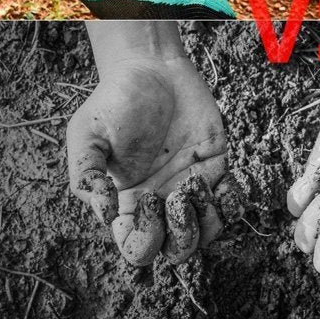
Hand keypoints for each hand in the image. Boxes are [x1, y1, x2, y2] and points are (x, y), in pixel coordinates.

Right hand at [66, 52, 230, 265]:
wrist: (151, 68)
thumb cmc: (115, 101)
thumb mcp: (86, 135)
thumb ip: (86, 176)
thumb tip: (106, 216)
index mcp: (129, 202)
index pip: (139, 249)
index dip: (146, 240)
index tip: (150, 201)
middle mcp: (162, 200)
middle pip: (178, 249)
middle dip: (183, 235)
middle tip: (179, 195)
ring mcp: (190, 184)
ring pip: (208, 231)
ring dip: (208, 220)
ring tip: (196, 181)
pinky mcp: (215, 164)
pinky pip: (231, 201)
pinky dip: (232, 202)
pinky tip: (222, 182)